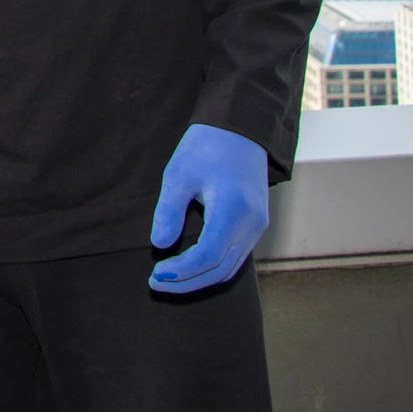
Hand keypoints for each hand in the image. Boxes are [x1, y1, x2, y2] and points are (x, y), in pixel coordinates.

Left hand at [148, 124, 269, 293]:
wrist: (241, 128)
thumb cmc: (207, 145)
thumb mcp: (180, 172)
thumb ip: (169, 210)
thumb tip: (159, 245)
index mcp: (234, 208)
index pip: (208, 255)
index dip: (182, 270)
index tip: (156, 273)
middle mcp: (252, 224)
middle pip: (220, 269)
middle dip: (187, 282)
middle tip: (155, 283)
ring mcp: (257, 227)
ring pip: (229, 268)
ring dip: (199, 279)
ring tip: (167, 279)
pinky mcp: (255, 226)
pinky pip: (234, 258)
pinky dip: (212, 268)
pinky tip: (188, 268)